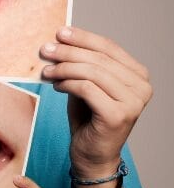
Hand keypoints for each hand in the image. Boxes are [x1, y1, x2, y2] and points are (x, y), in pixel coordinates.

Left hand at [40, 27, 151, 178]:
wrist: (92, 155)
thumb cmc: (88, 118)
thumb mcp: (86, 85)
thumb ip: (81, 65)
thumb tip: (60, 40)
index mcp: (138, 75)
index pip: (109, 47)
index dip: (83, 37)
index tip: (60, 32)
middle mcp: (142, 87)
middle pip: (99, 58)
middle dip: (68, 51)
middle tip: (45, 50)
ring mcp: (133, 102)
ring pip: (92, 72)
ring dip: (64, 68)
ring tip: (46, 71)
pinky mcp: (118, 115)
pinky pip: (86, 89)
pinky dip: (67, 84)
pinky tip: (56, 85)